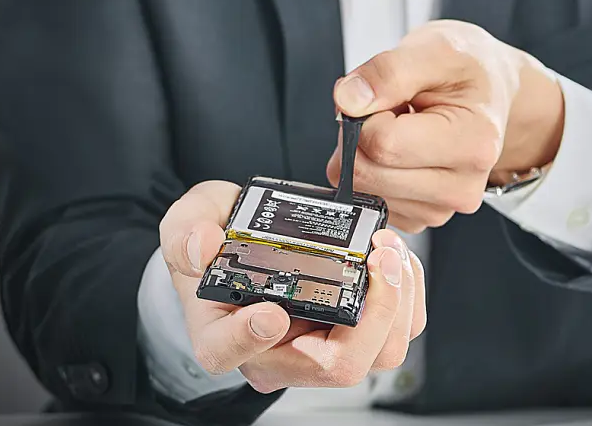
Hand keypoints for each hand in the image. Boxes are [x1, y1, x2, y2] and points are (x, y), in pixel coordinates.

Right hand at [159, 181, 424, 392]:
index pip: (232, 354)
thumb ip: (184, 233)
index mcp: (221, 336)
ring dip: (398, 304)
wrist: (241, 240)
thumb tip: (202, 245)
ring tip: (390, 250)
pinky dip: (407, 295)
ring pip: (377, 355)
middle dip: (371, 316)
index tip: (270, 312)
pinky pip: (395, 332)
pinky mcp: (351, 332)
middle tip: (377, 259)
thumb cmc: (213, 242)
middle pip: (334, 366)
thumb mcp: (184, 224)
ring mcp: (319, 347)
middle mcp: (277, 355)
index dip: (252, 339)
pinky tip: (397, 259)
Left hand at [326, 21, 564, 232]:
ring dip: (365, 154)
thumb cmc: (467, 72)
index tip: (386, 95)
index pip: (382, 143)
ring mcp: (441, 209)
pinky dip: (371, 172)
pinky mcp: (420, 218)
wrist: (491, 94)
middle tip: (389, 110)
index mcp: (473, 144)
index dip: (366, 112)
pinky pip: (367, 202)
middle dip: (359, 135)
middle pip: (366, 173)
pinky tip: (398, 151)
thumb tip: (348, 101)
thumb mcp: (436, 48)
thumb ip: (388, 72)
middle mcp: (462, 187)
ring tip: (399, 127)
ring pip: (362, 190)